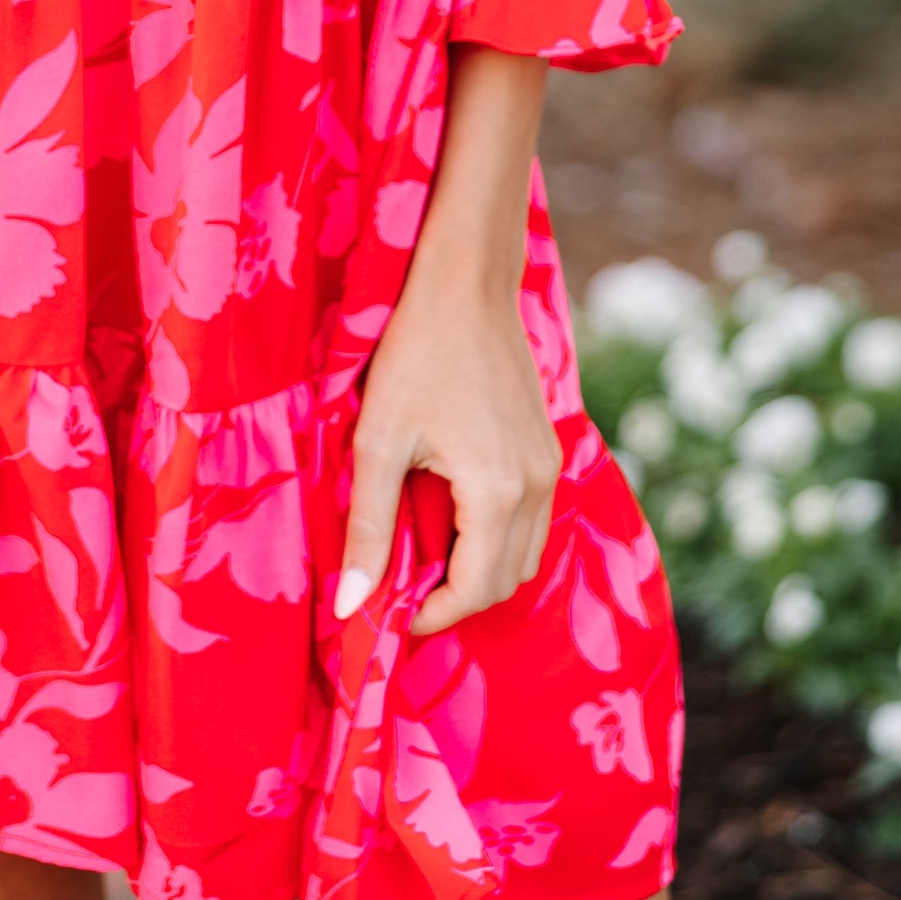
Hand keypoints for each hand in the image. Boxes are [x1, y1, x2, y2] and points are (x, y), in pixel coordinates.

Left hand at [334, 47, 560, 637]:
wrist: (464, 283)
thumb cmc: (414, 354)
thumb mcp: (378, 441)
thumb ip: (367, 528)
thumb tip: (351, 604)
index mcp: (497, 493)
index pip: (473, 591)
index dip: (428, 616)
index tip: (386, 614)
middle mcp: (537, 487)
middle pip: (504, 581)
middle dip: (454, 598)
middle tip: (399, 587)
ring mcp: (549, 466)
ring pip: (524, 554)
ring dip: (479, 571)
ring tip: (422, 554)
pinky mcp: (548, 447)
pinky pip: (532, 519)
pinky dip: (498, 538)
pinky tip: (452, 515)